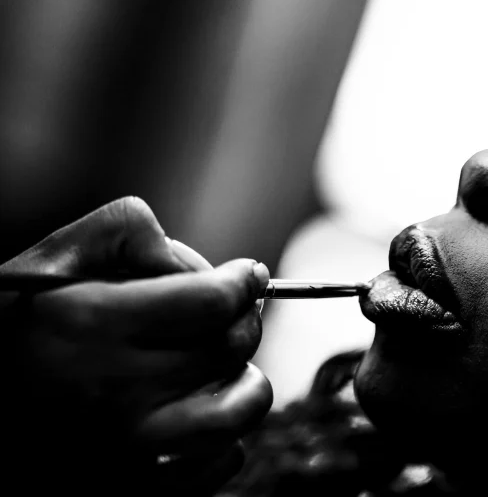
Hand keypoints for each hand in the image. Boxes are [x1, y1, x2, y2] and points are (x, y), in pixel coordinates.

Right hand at [0, 197, 272, 495]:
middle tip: (235, 312)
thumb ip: (125, 235)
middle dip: (245, 320)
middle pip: (228, 348)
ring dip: (246, 381)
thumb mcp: (52, 260)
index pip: (209, 301)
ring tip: (227, 366)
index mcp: (90, 327)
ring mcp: (128, 449)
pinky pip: (221, 462)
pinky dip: (226, 435)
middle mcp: (112, 393)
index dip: (241, 281)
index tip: (246, 275)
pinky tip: (198, 411)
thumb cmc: (17, 326)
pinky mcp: (139, 486)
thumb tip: (195, 264)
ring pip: (237, 412)